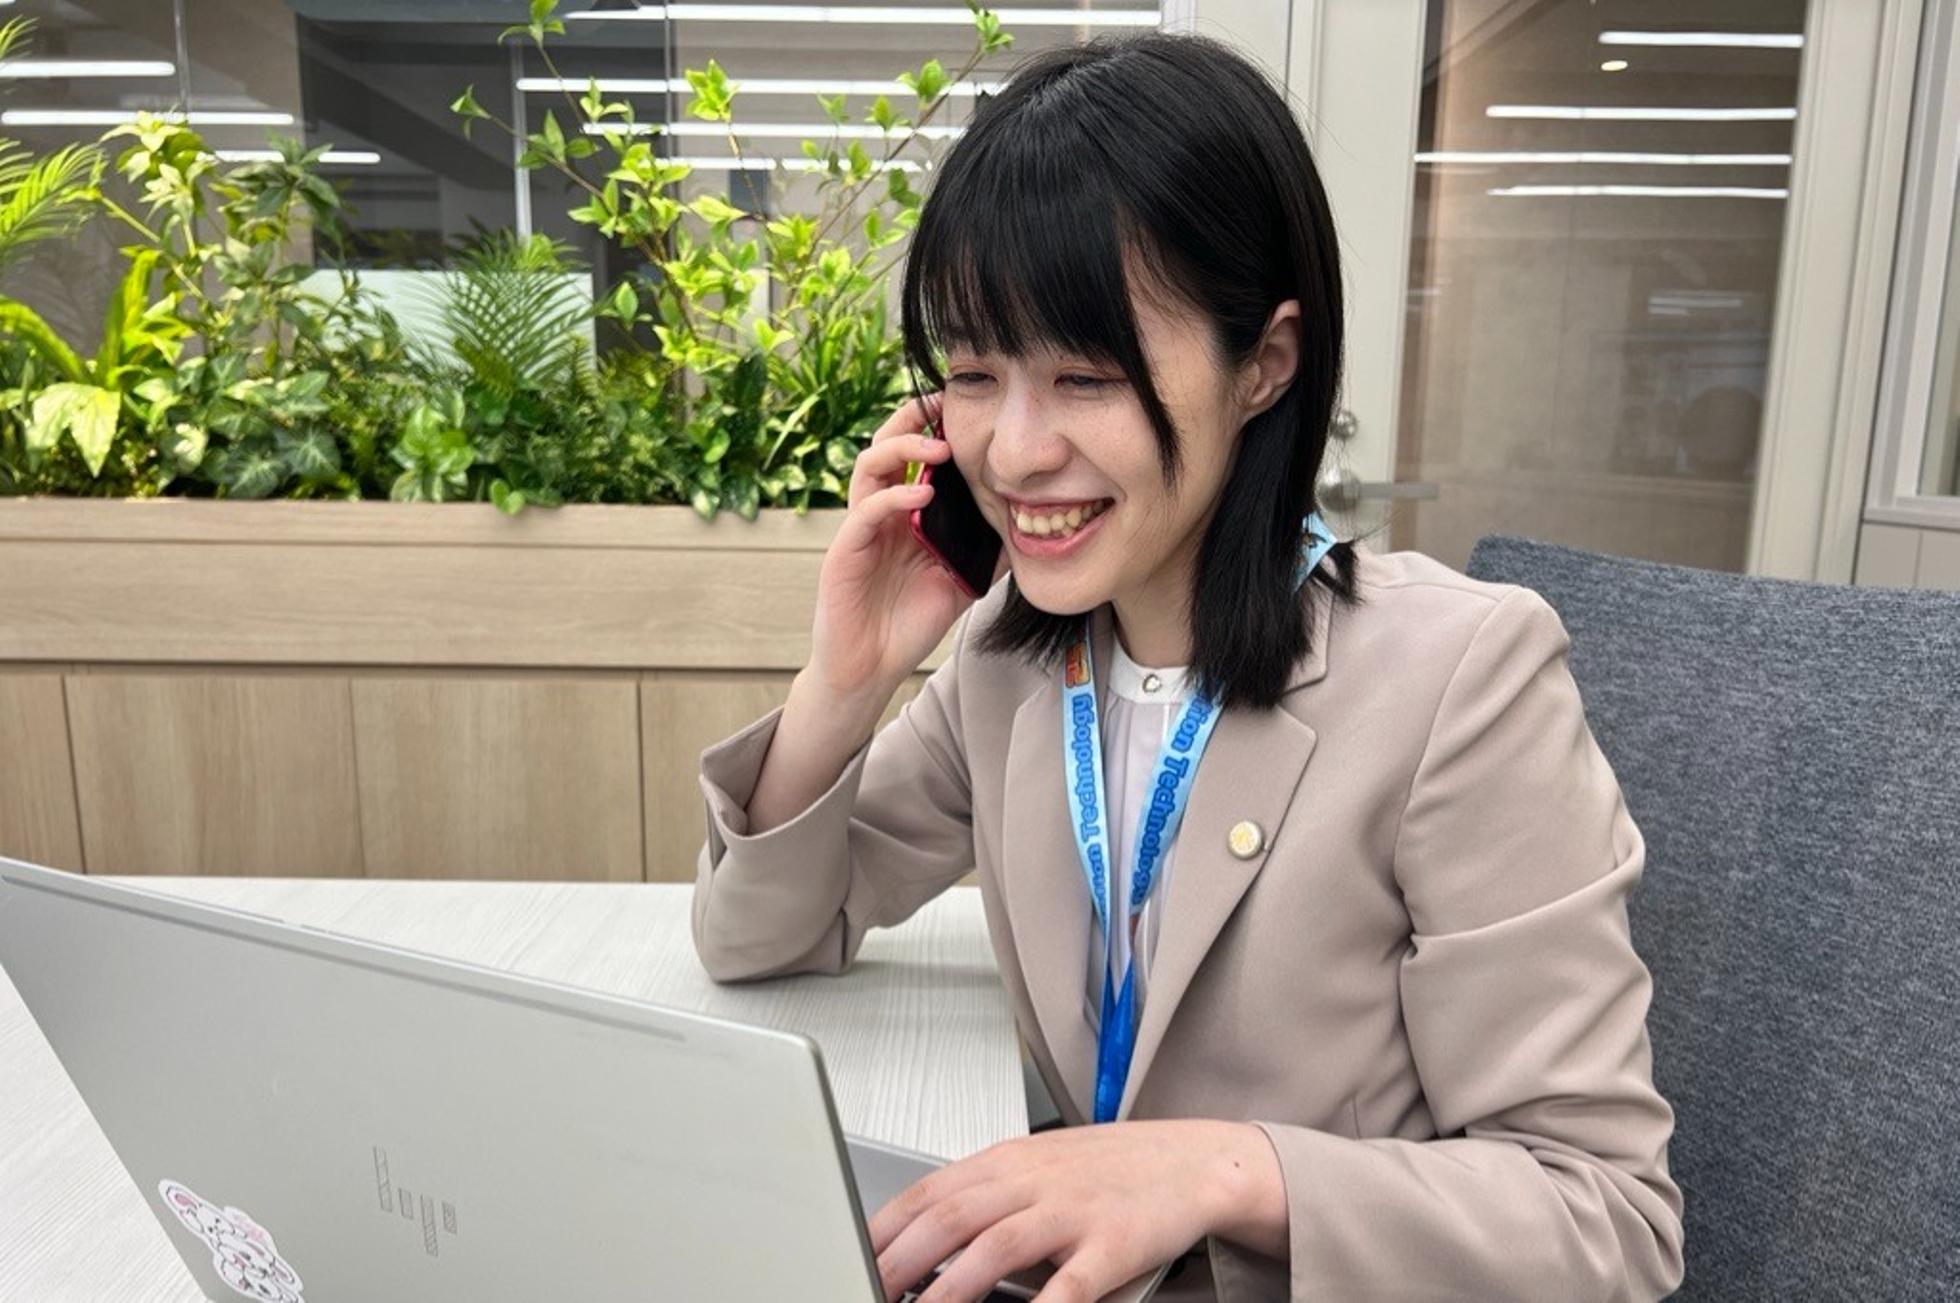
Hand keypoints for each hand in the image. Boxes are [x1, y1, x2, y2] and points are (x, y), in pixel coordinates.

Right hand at [808, 391, 969, 705]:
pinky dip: (893, 497)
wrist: (871, 668)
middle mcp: (878, 512)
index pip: (911, 456)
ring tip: (939, 450)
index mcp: (902, 513)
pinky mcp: (844, 552)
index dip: (930, 427)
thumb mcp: (961, 580)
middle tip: (944, 407)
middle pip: (884, 446)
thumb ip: (986, 551)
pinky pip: (865, 512)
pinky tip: (920, 495)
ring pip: (868, 467)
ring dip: (903, 449)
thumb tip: (1031, 529)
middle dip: (911, 420)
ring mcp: (859, 529)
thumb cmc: (909, 622)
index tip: (960, 408)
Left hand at [869, 1120, 1286, 1302]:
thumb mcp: (1038, 1169)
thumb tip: (915, 1235)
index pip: (929, 1193)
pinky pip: (1069, 1284)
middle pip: (950, 1218)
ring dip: (949, 1287)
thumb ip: (983, 1197)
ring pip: (996, 1247)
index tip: (851, 1259)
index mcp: (1008, 1162)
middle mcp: (1034, 1181)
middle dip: (899, 1262)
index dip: (883, 1229)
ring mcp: (1073, 1211)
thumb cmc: (1111, 1172)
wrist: (1193, 1162)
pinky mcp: (1113, 1245)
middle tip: (870, 1289)